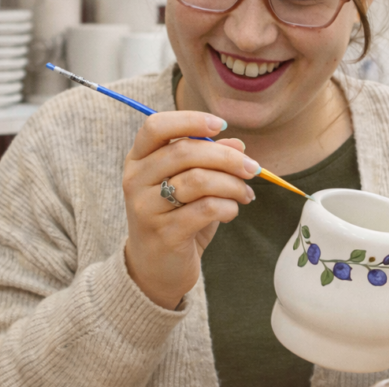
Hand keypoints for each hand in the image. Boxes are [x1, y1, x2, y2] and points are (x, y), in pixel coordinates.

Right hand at [122, 111, 259, 309]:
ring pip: (198, 180)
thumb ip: (209, 159)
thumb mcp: (190, 184)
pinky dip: (228, 207)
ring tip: (245, 194)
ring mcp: (146, 208)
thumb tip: (238, 144)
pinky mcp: (164, 234)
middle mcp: (135, 180)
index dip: (190, 120)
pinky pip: (206, 209)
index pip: (156, 126)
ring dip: (232, 184)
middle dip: (227, 157)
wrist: (156, 268)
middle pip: (184, 152)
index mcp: (138, 159)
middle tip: (253, 167)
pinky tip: (232, 211)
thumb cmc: (175, 217)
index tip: (221, 125)